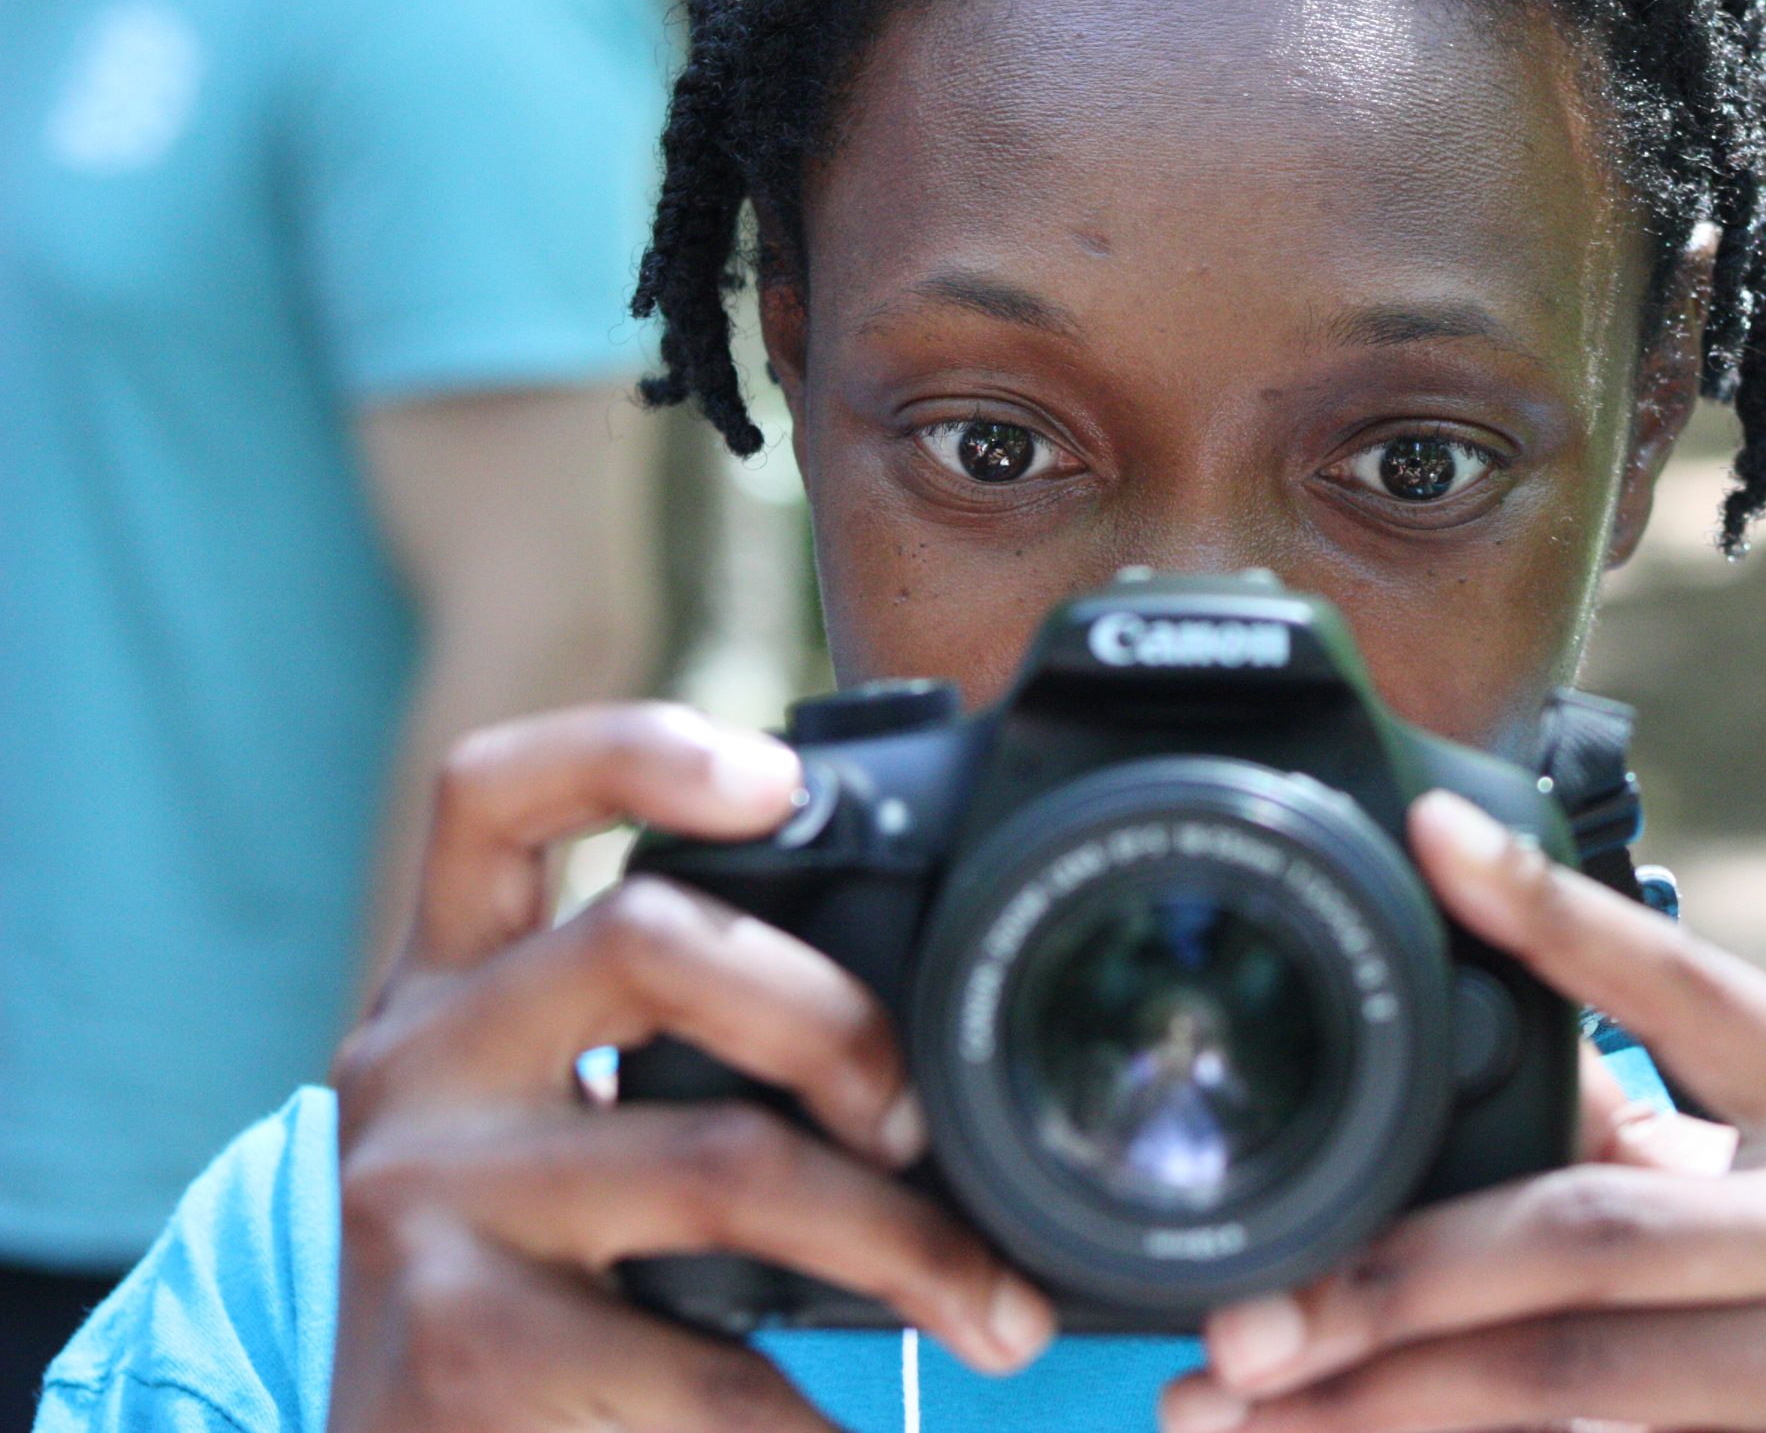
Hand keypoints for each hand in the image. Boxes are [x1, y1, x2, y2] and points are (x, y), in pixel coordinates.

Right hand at [328, 704, 1054, 1432]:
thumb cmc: (515, 1278)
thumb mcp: (545, 1128)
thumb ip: (661, 1050)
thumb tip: (923, 1051)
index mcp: (449, 986)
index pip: (492, 794)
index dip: (635, 749)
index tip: (782, 777)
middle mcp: (416, 1066)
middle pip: (649, 943)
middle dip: (839, 1020)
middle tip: (927, 1120)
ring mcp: (423, 1206)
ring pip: (720, 1159)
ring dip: (904, 1242)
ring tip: (999, 1316)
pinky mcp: (464, 1351)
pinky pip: (708, 1370)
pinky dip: (823, 1419)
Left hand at [1161, 791, 1765, 1432]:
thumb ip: (1669, 1155)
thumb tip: (1463, 1088)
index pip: (1689, 985)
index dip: (1552, 910)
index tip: (1426, 835)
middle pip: (1587, 1227)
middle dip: (1391, 1275)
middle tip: (1238, 1319)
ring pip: (1577, 1374)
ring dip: (1388, 1399)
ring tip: (1238, 1410)